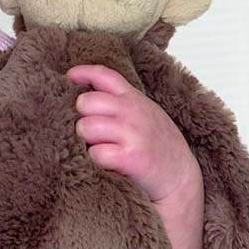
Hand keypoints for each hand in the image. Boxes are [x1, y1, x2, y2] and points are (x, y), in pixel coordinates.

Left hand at [66, 63, 201, 204]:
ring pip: (87, 127)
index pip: (105, 76)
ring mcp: (132, 133)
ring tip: (98, 147)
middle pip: (86, 102)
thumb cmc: (156, 145)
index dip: (83, 73)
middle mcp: (132, 111)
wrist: (180, 175)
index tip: (68, 77)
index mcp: (133, 98)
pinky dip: (95, 160)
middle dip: (81, 117)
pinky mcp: (130, 157)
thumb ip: (118, 102)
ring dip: (85, 140)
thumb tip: (83, 95)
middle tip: (89, 132)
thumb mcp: (142, 113)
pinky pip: (96, 153)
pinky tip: (106, 162)